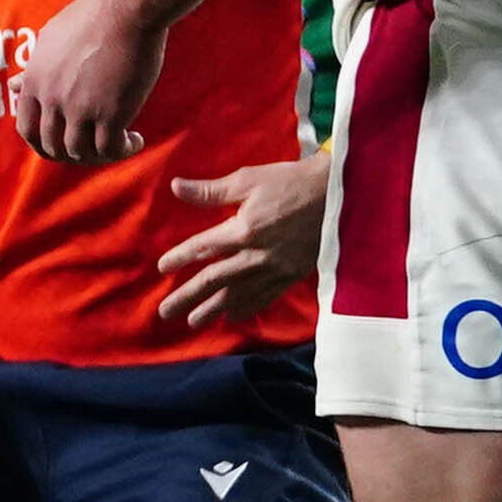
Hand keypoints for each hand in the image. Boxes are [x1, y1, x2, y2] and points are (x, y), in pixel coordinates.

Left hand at [7, 0, 161, 165]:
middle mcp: (52, 100)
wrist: (124, 9)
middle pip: (53, 147)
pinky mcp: (111, 113)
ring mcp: (80, 109)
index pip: (27, 129)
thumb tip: (16, 85)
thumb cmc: (91, 18)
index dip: (43, 142)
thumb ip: (34, 69)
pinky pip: (110, 148)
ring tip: (117, 144)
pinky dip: (122, 151)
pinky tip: (134, 140)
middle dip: (71, 154)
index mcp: (36, 82)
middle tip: (92, 149)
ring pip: (80, 153)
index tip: (63, 141)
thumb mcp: (49, 41)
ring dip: (98, 156)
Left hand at [152, 146, 332, 328]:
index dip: (180, 257)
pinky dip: (248, 308)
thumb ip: (211, 190)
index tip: (161, 268)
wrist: (340, 195)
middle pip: (216, 280)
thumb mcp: (249, 179)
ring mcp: (276, 268)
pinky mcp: (294, 274)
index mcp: (243, 230)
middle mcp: (257, 255)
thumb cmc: (292, 182)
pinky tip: (234, 317)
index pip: (203, 248)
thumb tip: (176, 187)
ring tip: (194, 322)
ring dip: (214, 309)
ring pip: (239, 294)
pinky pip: (266, 296)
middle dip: (189, 297)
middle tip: (166, 312)